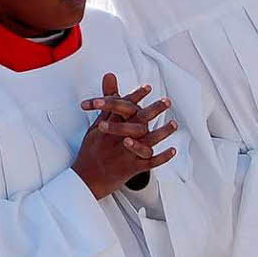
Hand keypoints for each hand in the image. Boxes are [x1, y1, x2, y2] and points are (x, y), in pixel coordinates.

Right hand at [74, 73, 177, 198]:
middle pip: (135, 122)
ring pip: (145, 142)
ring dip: (161, 133)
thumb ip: (106, 104)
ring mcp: (123, 154)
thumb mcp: (94, 128)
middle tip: (166, 102)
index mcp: (106, 128)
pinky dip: (161, 157)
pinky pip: (148, 163)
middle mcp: (115, 140)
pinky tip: (172, 150)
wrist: (84, 178)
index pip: (120, 109)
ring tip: (173, 124)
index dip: (134, 97)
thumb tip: (110, 77)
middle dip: (152, 111)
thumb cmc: (90, 151)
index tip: (147, 88)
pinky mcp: (129, 169)